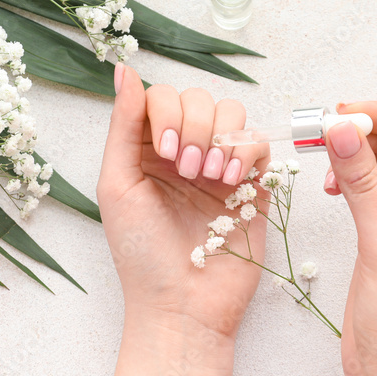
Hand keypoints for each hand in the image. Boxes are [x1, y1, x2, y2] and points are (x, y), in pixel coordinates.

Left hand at [97, 64, 269, 344]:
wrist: (183, 306)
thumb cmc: (141, 255)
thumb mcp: (117, 186)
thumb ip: (123, 126)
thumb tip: (124, 69)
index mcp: (145, 150)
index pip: (161, 96)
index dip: (166, 113)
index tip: (165, 152)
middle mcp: (184, 152)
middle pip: (199, 98)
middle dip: (195, 126)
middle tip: (187, 171)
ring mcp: (219, 167)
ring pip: (233, 113)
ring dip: (221, 139)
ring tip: (210, 179)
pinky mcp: (252, 186)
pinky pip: (259, 144)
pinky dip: (247, 154)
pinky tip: (231, 183)